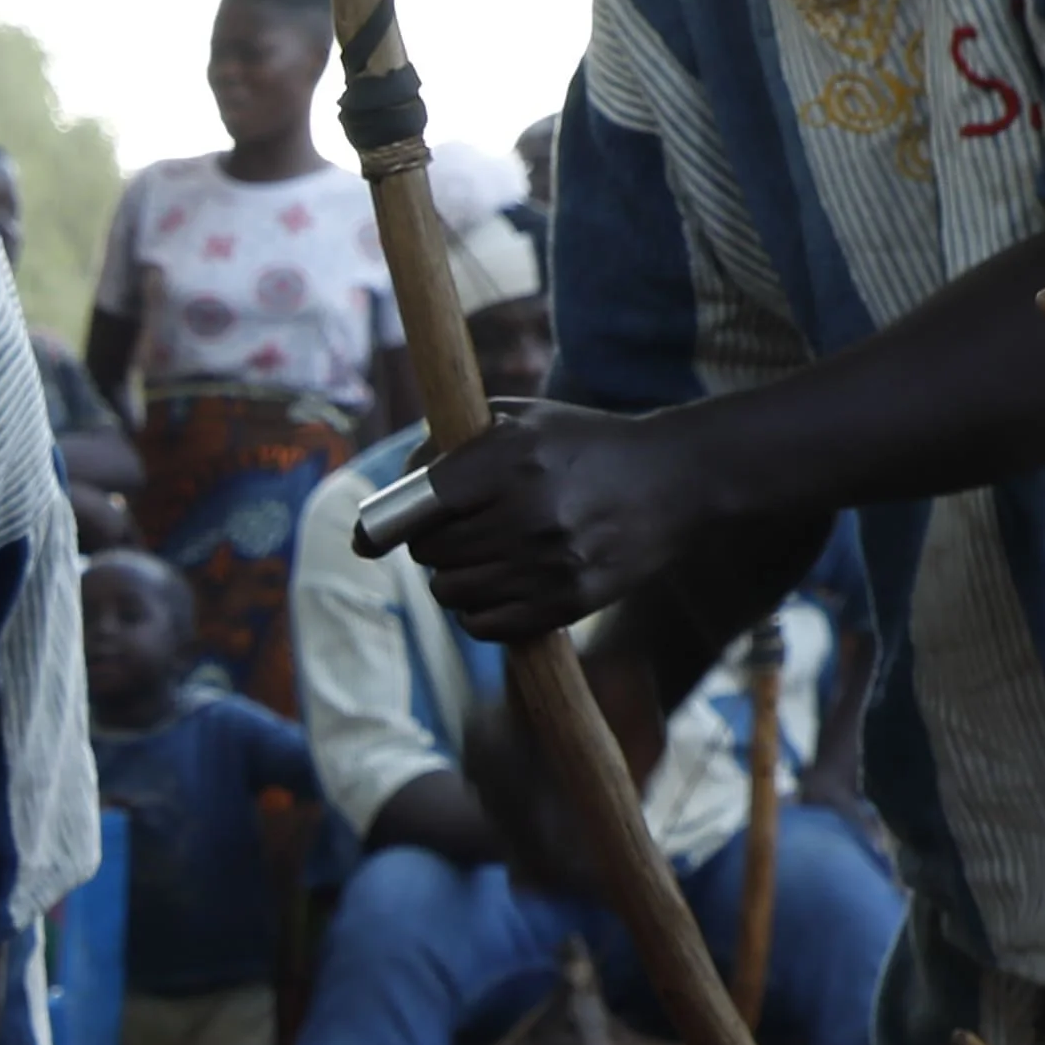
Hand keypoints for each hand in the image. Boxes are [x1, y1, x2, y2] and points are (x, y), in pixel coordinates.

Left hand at [406, 397, 716, 646]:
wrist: (676, 480)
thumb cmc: (582, 444)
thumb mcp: (518, 419)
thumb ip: (445, 446)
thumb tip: (384, 502)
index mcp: (512, 458)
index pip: (418, 505)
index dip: (385, 524)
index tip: (368, 538)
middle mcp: (529, 513)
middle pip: (428, 551)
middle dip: (429, 542)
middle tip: (453, 531)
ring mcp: (550, 564)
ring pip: (449, 591)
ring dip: (451, 577)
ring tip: (480, 555)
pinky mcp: (568, 603)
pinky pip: (482, 625)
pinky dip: (475, 610)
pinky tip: (495, 585)